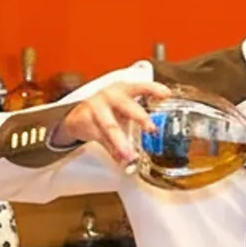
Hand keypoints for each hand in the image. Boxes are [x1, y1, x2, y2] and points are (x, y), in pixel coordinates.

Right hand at [51, 82, 171, 162]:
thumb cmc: (110, 109)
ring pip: (110, 126)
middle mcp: (110, 96)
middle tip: (151, 129)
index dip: (153, 89)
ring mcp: (96, 106)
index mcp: (125, 90)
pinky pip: (100, 137)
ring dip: (121, 142)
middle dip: (140, 117)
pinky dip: (111, 150)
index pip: (141, 87)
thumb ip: (140, 122)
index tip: (166, 94)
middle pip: (126, 106)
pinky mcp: (84, 119)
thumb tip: (157, 142)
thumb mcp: (125, 111)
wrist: (79, 113)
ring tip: (130, 156)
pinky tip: (119, 159)